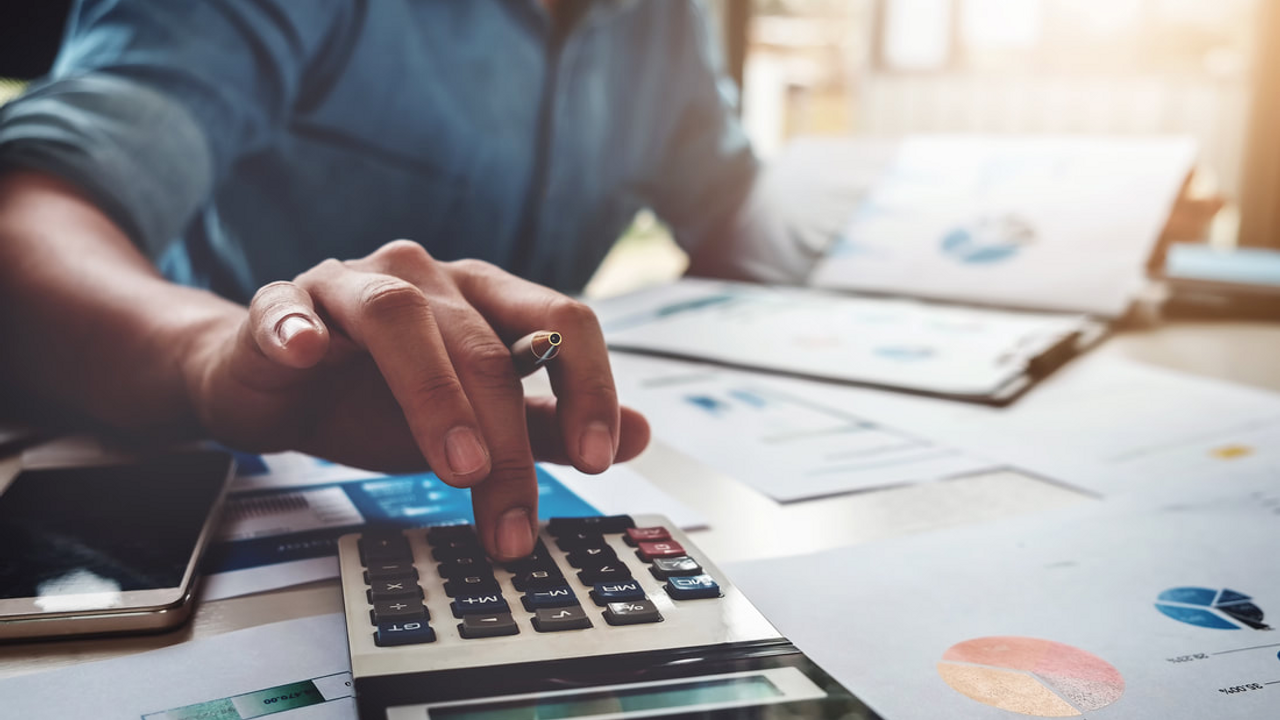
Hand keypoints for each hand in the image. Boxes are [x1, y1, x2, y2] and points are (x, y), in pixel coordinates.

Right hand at [184, 240, 649, 559]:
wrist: (276, 386)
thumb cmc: (378, 397)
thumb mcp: (474, 422)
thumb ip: (549, 426)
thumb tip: (641, 436)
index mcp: (483, 297)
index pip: (560, 321)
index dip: (589, 386)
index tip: (600, 458)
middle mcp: (426, 279)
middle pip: (483, 344)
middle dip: (507, 440)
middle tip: (512, 515)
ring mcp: (350, 285)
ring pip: (400, 318)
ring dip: (434, 392)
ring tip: (457, 465)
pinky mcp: (282, 305)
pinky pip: (289, 308)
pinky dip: (299, 327)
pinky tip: (308, 352)